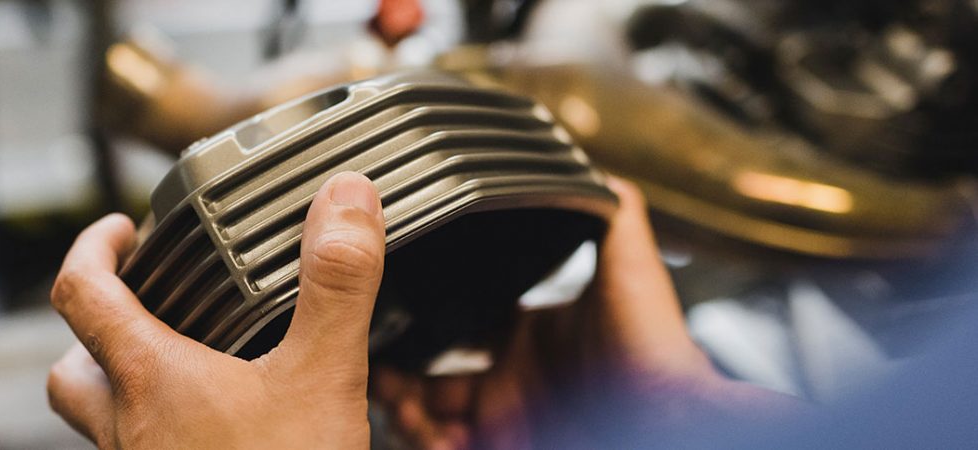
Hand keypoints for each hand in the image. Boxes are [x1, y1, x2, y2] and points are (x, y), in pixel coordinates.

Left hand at [47, 172, 385, 448]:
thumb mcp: (323, 376)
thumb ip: (336, 285)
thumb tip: (347, 201)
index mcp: (153, 380)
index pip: (85, 294)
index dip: (94, 249)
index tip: (121, 229)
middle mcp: (132, 431)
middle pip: (75, 367)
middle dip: (97, 324)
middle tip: (140, 299)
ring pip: (101, 420)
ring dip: (121, 381)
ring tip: (173, 362)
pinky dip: (161, 429)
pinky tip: (216, 431)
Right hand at [371, 177, 799, 448]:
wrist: (667, 419)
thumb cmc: (656, 353)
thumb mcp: (628, 271)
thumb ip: (613, 216)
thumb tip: (598, 167)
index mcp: (530, 334)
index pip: (460, 319)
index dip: (422, 315)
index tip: (390, 301)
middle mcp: (512, 376)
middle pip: (429, 370)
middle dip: (396, 367)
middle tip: (375, 359)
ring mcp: (506, 417)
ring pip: (427, 413)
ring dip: (402, 407)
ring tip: (398, 400)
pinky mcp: (501, 445)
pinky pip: (443, 445)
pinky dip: (428, 441)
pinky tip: (433, 435)